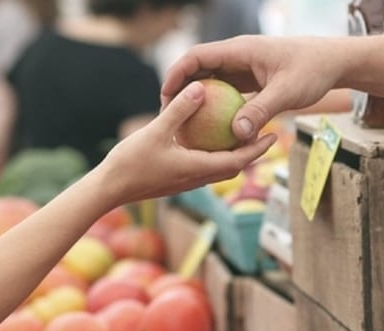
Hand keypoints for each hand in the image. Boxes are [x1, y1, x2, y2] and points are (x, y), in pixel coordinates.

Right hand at [100, 81, 276, 206]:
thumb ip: (179, 110)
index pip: (238, 161)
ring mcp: (186, 181)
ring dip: (234, 155)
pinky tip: (207, 139)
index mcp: (198, 169)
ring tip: (242, 134)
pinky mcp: (176, 180)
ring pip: (219, 168)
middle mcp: (197, 178)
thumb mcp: (156, 131)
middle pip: (234, 166)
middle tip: (266, 133)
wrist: (109, 190)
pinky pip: (203, 166)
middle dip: (252, 152)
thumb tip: (200, 87)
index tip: (274, 135)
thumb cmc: (130, 163)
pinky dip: (214, 155)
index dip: (258, 149)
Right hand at [160, 35, 345, 142]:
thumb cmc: (312, 71)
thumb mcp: (286, 92)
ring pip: (211, 81)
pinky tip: (212, 130)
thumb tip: (236, 134)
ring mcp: (244, 68)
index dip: (177, 74)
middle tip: (168, 115)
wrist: (333, 63)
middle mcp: (238, 56)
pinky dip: (217, 107)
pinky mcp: (251, 80)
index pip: (197, 56)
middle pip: (199, 69)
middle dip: (181, 89)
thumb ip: (261, 111)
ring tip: (184, 124)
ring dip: (197, 100)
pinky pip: (227, 92)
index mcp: (240, 50)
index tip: (165, 96)